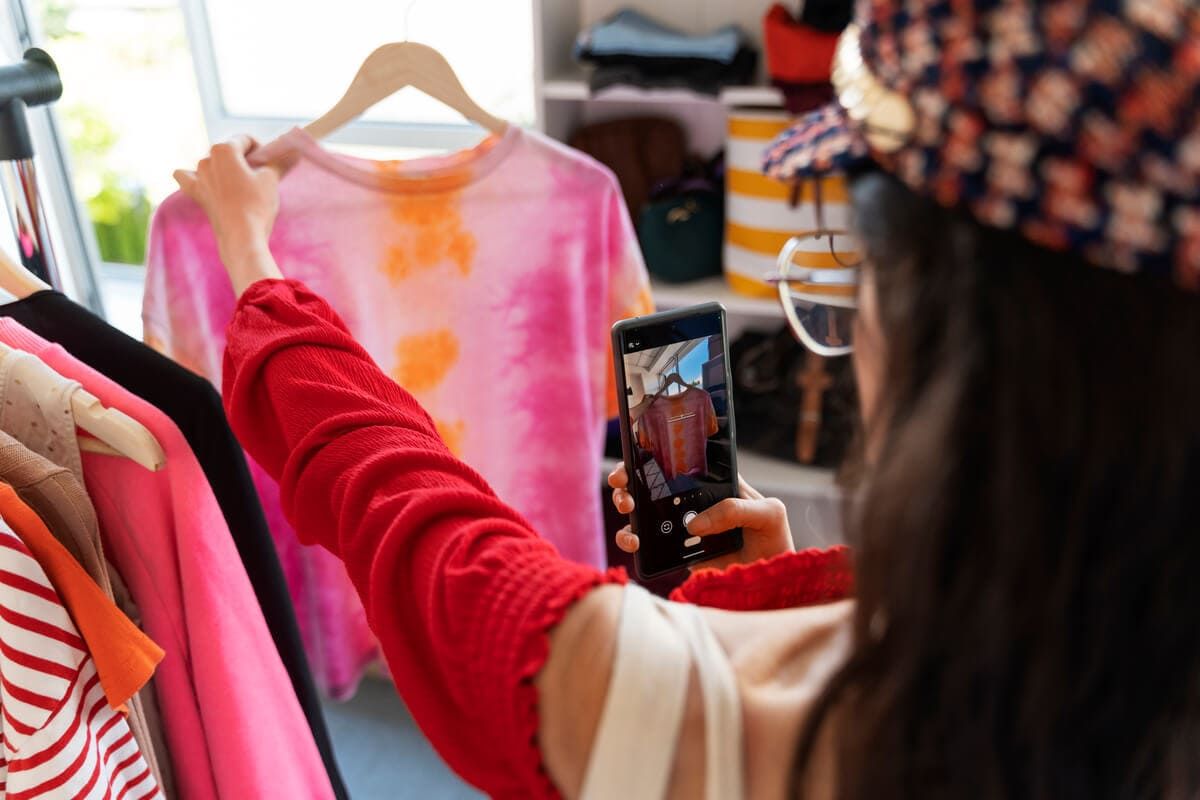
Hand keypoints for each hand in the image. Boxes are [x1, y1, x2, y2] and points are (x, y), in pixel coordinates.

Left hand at [174, 136, 283, 295]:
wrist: (241, 237)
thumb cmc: (256, 205)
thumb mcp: (272, 180)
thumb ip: (280, 161)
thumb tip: (294, 151)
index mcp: (224, 149)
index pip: (246, 139)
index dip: (261, 149)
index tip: (271, 162)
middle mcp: (206, 159)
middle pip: (229, 151)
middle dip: (244, 159)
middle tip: (260, 175)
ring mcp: (198, 177)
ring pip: (211, 163)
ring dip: (226, 168)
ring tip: (241, 183)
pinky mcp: (196, 194)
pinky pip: (186, 178)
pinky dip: (192, 176)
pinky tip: (198, 177)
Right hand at [607, 463, 793, 571]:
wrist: (769, 581)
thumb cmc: (773, 539)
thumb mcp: (769, 514)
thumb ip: (737, 509)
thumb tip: (695, 523)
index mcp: (714, 483)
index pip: (682, 461)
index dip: (657, 453)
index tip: (639, 453)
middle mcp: (693, 501)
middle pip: (652, 482)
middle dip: (629, 477)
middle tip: (623, 481)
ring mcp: (680, 525)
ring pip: (643, 510)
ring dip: (626, 504)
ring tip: (628, 508)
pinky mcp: (674, 551)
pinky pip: (647, 542)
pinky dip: (632, 540)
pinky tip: (634, 542)